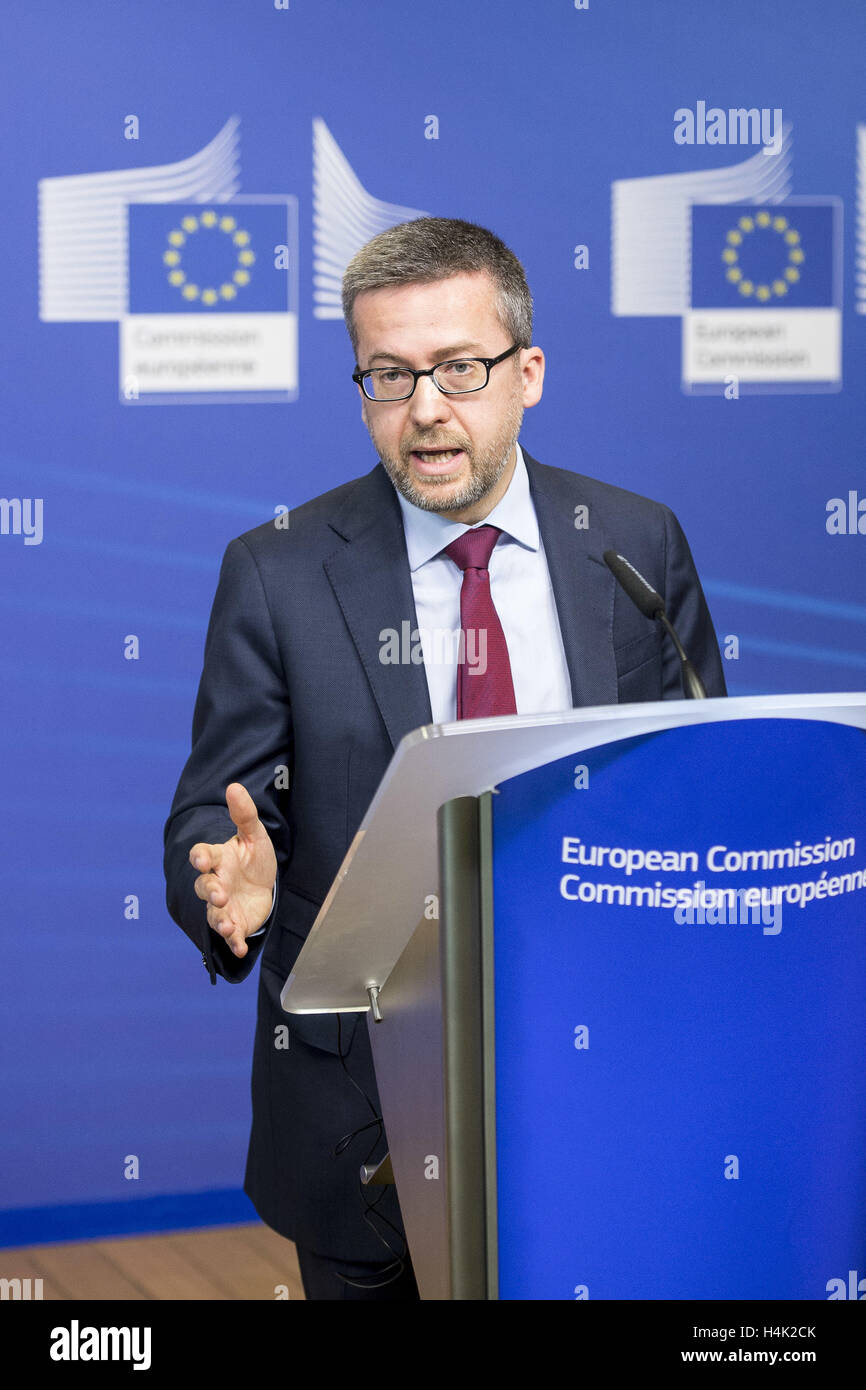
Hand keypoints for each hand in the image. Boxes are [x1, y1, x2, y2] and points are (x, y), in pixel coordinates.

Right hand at [190, 783, 277, 957]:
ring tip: (227, 925)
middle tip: (220, 895)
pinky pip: (230, 935)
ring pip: (213, 915)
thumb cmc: (254, 859)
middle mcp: (216, 883)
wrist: (264, 886)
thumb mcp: (254, 836)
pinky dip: (234, 943)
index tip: (202, 859)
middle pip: (204, 887)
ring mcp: (223, 906)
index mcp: (218, 859)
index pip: (202, 856)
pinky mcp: (235, 924)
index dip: (199, 858)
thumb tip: (234, 786)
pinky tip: (241, 948)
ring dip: (219, 920)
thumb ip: (244, 815)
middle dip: (210, 892)